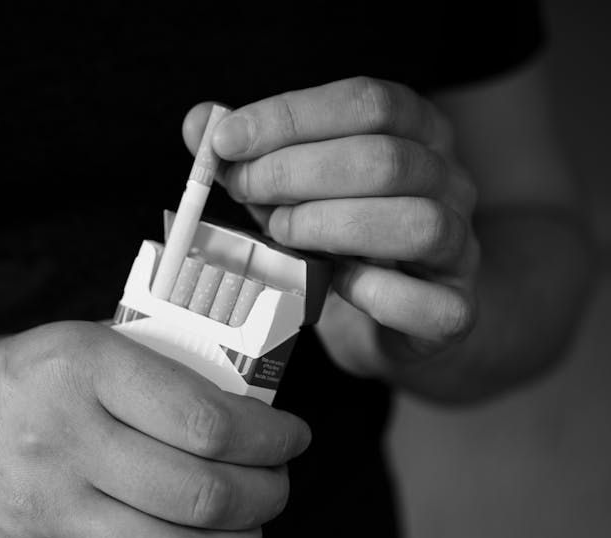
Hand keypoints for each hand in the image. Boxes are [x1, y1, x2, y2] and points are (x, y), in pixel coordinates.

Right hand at [0, 322, 309, 537]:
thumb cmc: (5, 383)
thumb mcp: (74, 343)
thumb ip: (155, 368)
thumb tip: (245, 399)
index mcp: (80, 369)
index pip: (205, 421)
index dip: (269, 437)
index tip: (290, 436)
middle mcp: (64, 442)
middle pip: (203, 494)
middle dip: (268, 493)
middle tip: (278, 480)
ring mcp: (50, 513)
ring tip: (252, 520)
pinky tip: (196, 536)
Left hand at [183, 77, 479, 376]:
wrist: (394, 315)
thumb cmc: (338, 239)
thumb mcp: (293, 188)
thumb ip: (252, 154)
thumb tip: (199, 123)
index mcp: (417, 132)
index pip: (366, 102)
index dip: (289, 116)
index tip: (225, 140)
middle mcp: (450, 181)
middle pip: (385, 159)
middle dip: (295, 173)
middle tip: (243, 191)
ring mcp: (460, 246)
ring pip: (415, 222)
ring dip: (329, 226)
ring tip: (281, 234)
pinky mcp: (453, 309)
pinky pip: (430, 304)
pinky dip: (374, 294)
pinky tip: (335, 285)